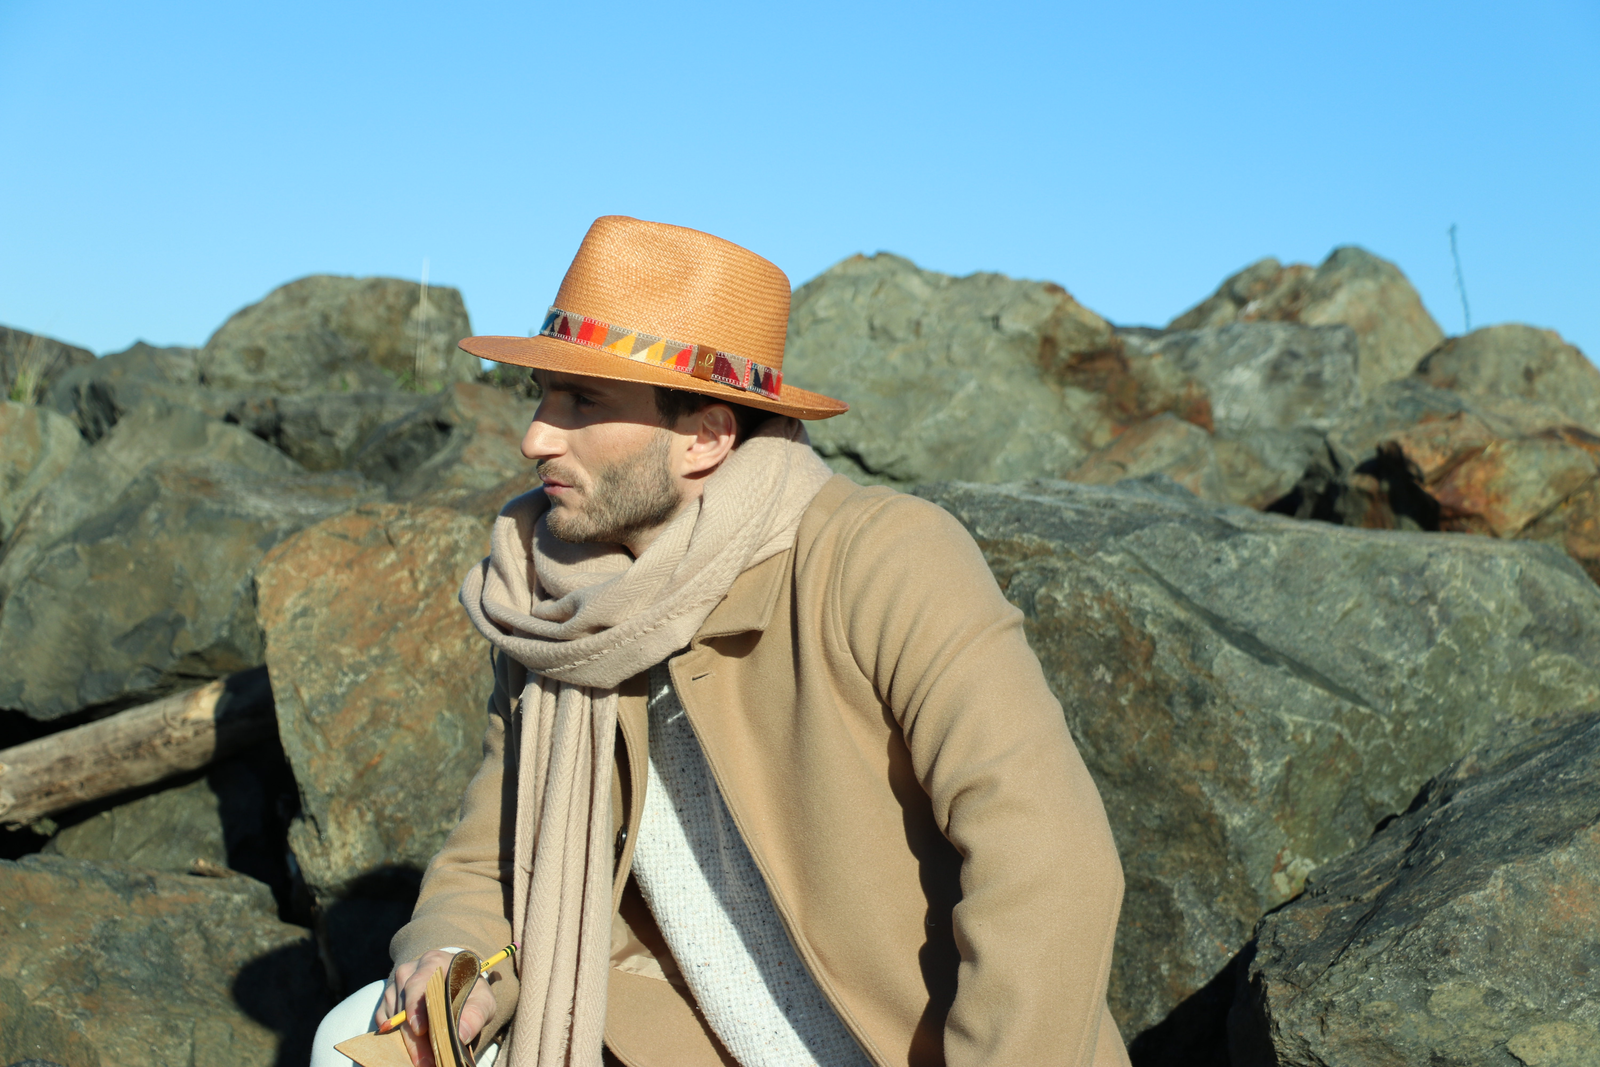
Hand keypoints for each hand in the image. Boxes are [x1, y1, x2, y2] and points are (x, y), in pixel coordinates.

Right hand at [383, 950, 496, 1066]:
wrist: (457, 982)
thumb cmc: (469, 990)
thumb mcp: (482, 999)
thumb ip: (475, 1015)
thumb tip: (461, 1036)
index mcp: (433, 963)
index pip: (418, 984)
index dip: (416, 1008)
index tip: (420, 1031)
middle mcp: (409, 971)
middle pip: (404, 1006)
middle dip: (414, 1038)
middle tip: (425, 1062)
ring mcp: (395, 985)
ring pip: (393, 1017)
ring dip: (407, 1042)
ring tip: (425, 1060)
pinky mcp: (388, 1001)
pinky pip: (385, 1023)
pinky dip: (396, 1039)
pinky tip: (414, 1050)